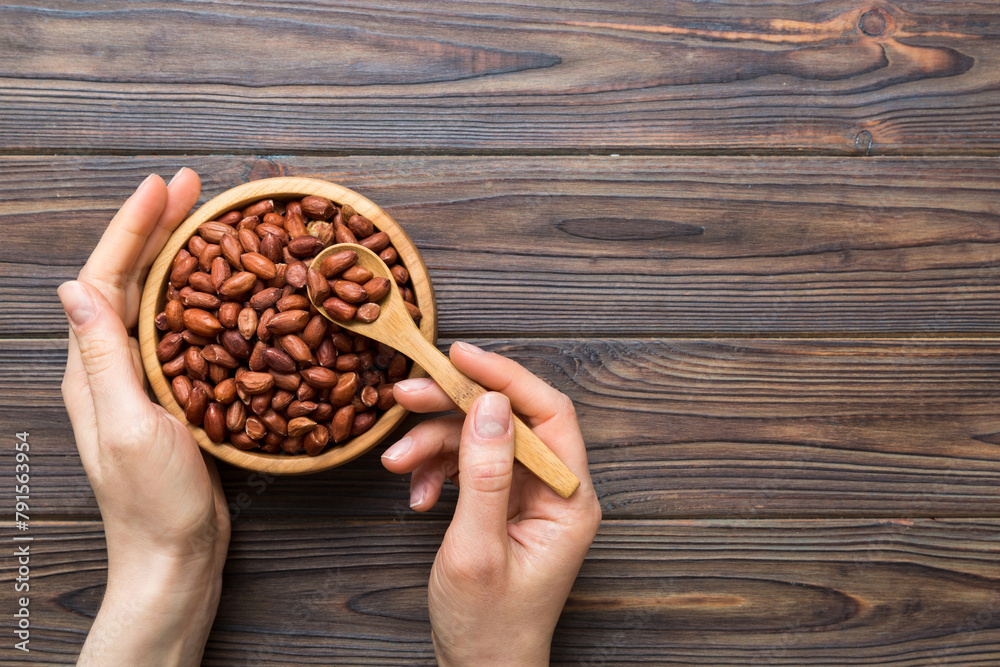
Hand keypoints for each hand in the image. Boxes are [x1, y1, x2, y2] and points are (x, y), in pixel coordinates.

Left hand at [58, 169, 229, 665]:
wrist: (176, 556)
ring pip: (157, 300)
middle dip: (156, 228)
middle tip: (191, 187)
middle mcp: (113, 368)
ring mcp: (143, 382)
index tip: (161, 187)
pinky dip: (201, 297)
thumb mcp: (131, 428)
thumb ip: (105, 359)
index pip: (105, 280)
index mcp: (94, 370)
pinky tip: (227, 288)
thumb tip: (75, 288)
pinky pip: (182, 331)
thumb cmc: (155, 503)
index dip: (131, 230)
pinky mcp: (174, 397)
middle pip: (130, 280)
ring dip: (178, 255)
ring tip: (208, 220)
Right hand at [381, 342, 601, 664]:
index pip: (548, 414)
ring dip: (434, 444)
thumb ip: (485, 474)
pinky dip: (437, 471)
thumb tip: (489, 404)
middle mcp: (554, 490)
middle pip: (509, 419)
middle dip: (453, 406)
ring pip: (482, 439)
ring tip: (397, 465)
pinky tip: (416, 495)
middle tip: (405, 395)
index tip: (459, 355)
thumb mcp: (478, 549)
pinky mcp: (504, 504)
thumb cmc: (488, 626)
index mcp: (568, 499)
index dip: (505, 378)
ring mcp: (529, 497)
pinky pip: (470, 466)